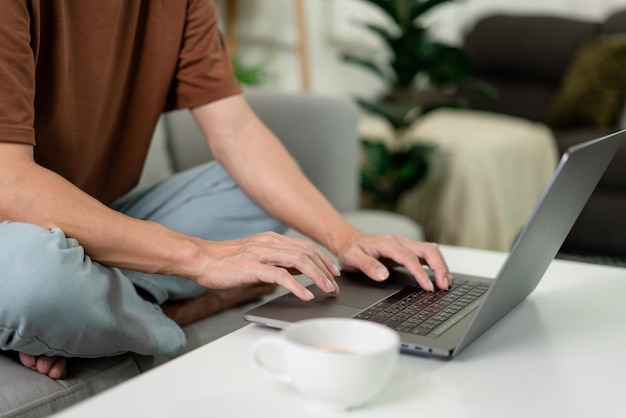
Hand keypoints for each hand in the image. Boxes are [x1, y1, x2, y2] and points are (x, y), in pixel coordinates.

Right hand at [190, 232, 339, 300]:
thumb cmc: (225, 262)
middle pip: (307, 253)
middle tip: (335, 285)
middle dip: (325, 269)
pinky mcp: (253, 267)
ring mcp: (262, 254)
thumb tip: (298, 270)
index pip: (305, 246)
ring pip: (299, 261)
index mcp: (271, 239)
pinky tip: (306, 295)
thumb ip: (276, 261)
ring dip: (317, 277)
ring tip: (328, 289)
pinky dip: (297, 286)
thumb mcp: (256, 257)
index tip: (334, 272)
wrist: (201, 259)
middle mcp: (269, 243)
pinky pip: (281, 276)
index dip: (323, 259)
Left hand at [334, 232, 451, 290]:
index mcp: (387, 243)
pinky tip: (440, 276)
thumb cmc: (351, 249)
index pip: (409, 257)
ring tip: (445, 283)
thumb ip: (367, 265)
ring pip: (430, 251)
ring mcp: (405, 245)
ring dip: (441, 266)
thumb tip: (382, 275)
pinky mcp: (407, 250)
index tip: (428, 286)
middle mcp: (399, 242)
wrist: (349, 240)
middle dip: (439, 267)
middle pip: (427, 250)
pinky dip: (437, 265)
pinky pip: (427, 255)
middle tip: (444, 286)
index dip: (420, 272)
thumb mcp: (352, 258)